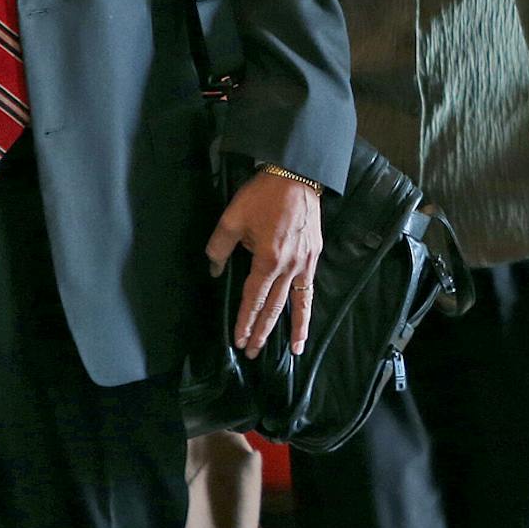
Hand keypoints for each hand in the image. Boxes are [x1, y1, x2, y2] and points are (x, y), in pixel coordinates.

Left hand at [205, 171, 322, 357]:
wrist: (296, 176)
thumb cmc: (262, 195)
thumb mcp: (232, 218)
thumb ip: (219, 247)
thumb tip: (214, 271)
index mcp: (267, 259)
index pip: (252, 298)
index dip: (244, 321)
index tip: (238, 339)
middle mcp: (288, 267)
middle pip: (273, 306)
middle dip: (262, 331)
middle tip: (252, 352)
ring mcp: (304, 263)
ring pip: (296, 303)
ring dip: (292, 329)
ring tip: (294, 351)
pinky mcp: (314, 257)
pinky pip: (310, 290)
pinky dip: (308, 310)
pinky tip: (307, 324)